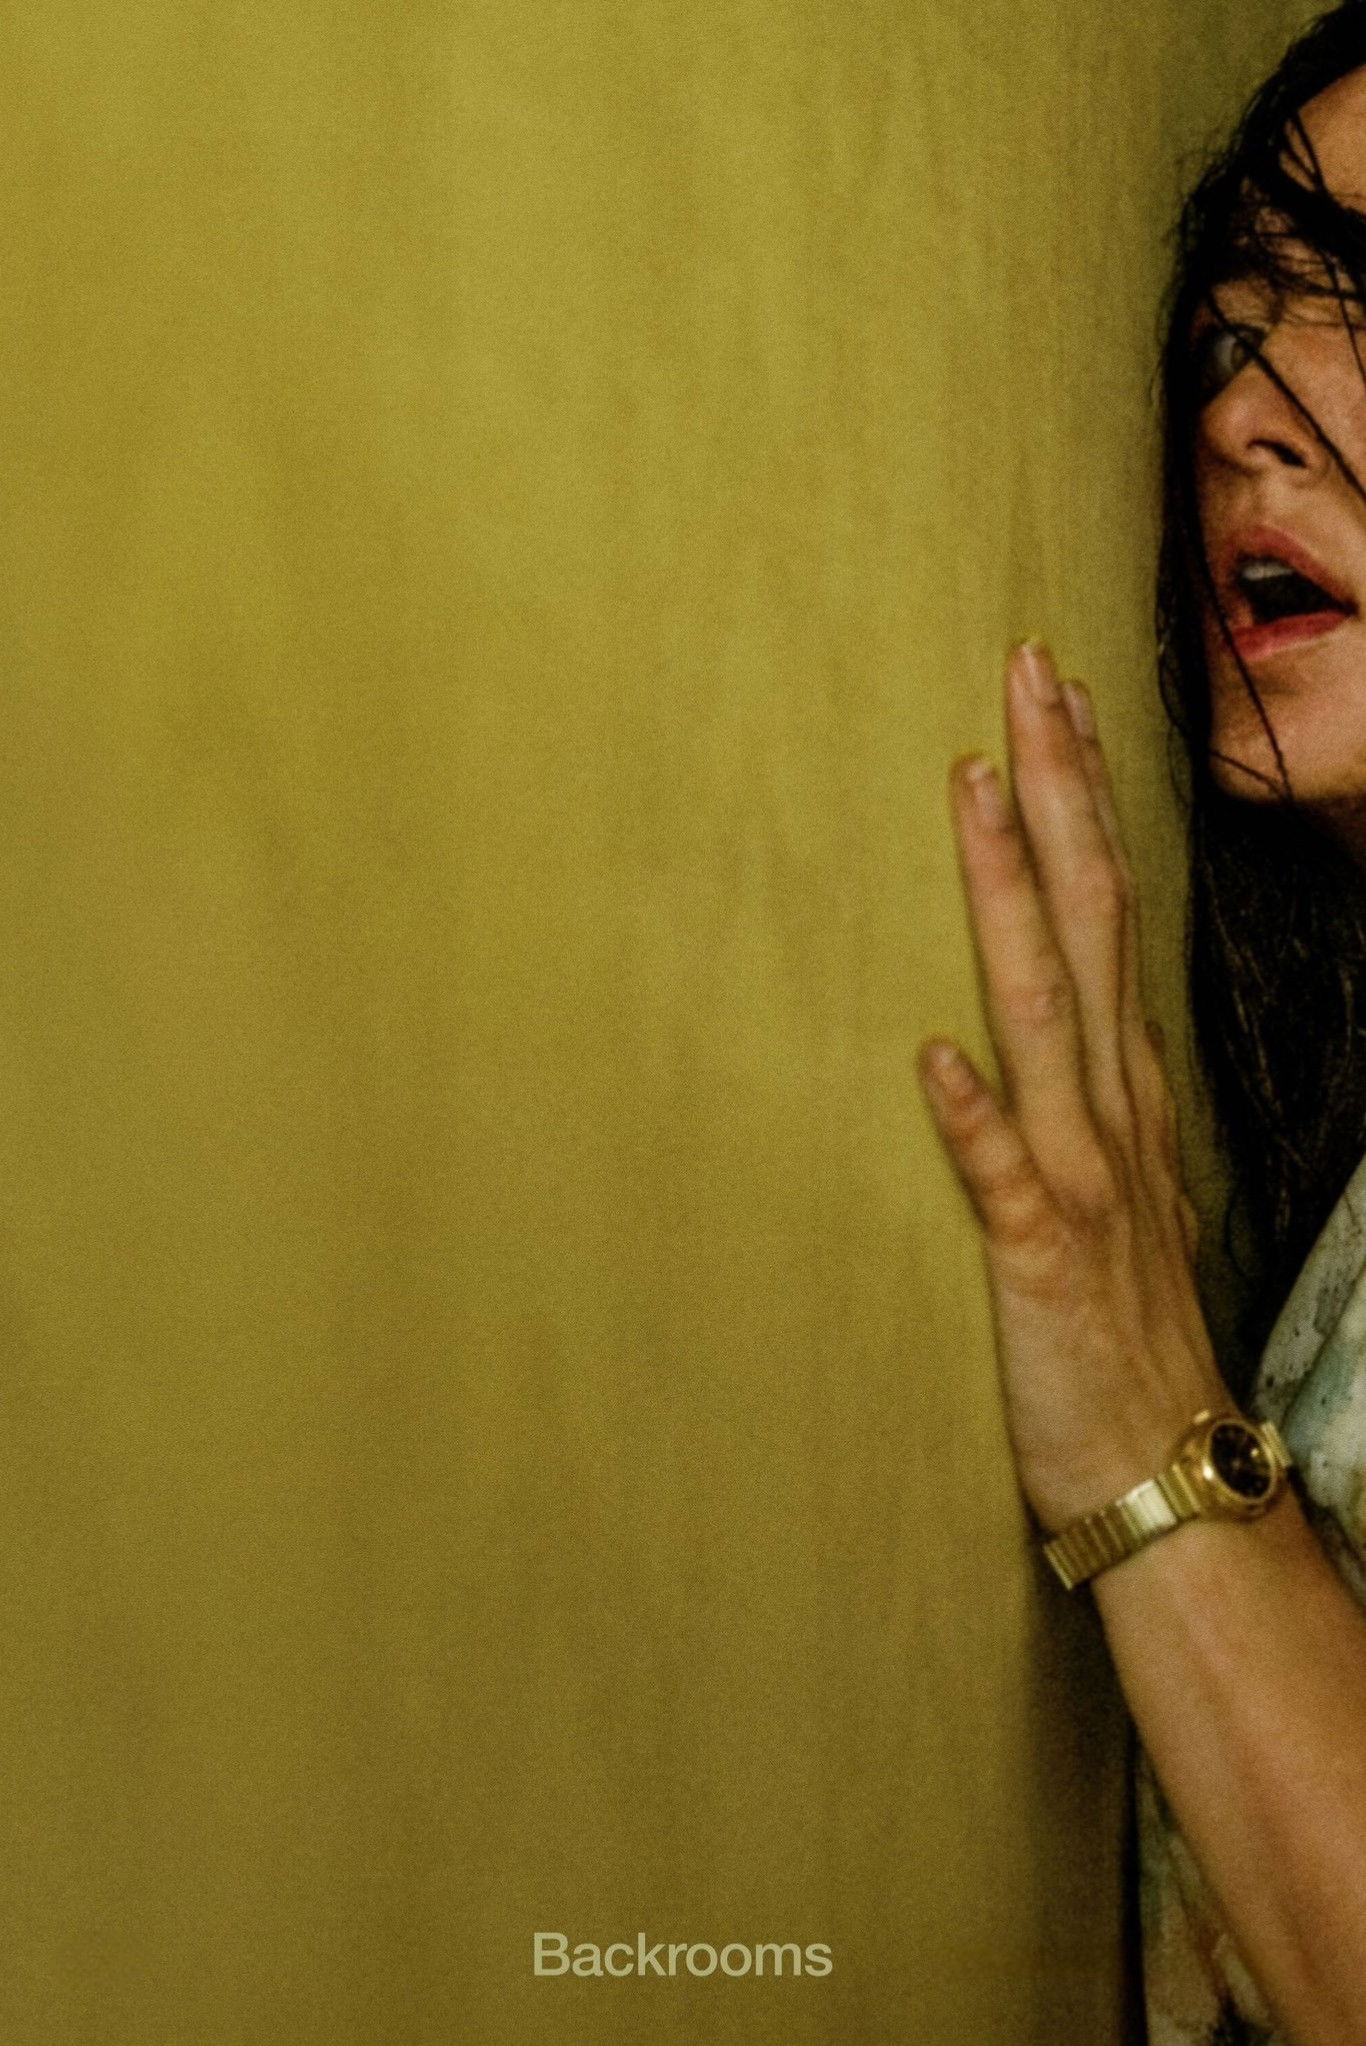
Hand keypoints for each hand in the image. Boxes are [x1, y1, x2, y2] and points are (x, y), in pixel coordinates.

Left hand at [918, 640, 1228, 1533]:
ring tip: (975, 785)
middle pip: (1088, 920)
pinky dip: (974, 1119)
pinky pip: (1005, 1181)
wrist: (1168, 1470)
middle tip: (1027, 670)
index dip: (1084, 802)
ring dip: (1011, 895)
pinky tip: (932, 1059)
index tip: (1057, 700)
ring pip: (1044, 1011)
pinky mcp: (1041, 1259)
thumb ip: (1074, 1099)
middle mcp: (1110, 1110)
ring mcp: (1082, 1179)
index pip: (1109, 912)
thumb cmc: (1123, 1328)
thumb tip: (1003, 1024)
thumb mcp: (1113, 1189)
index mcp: (1123, 1088)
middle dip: (1058, 791)